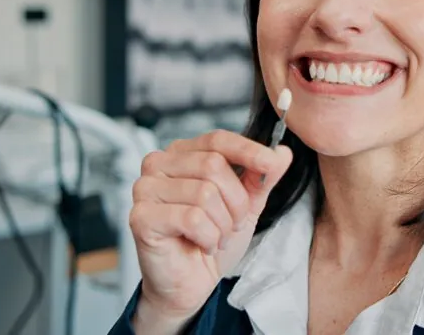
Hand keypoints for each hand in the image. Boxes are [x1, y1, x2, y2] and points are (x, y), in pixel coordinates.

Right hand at [128, 129, 292, 329]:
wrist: (190, 283)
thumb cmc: (210, 240)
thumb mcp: (246, 205)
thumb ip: (261, 178)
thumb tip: (282, 152)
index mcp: (182, 153)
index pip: (218, 140)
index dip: (248, 150)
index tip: (272, 162)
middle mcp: (158, 164)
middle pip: (213, 166)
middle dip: (236, 202)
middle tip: (234, 224)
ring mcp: (145, 189)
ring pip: (204, 193)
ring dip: (222, 224)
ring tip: (216, 236)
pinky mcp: (141, 216)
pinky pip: (191, 218)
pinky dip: (207, 237)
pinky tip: (202, 245)